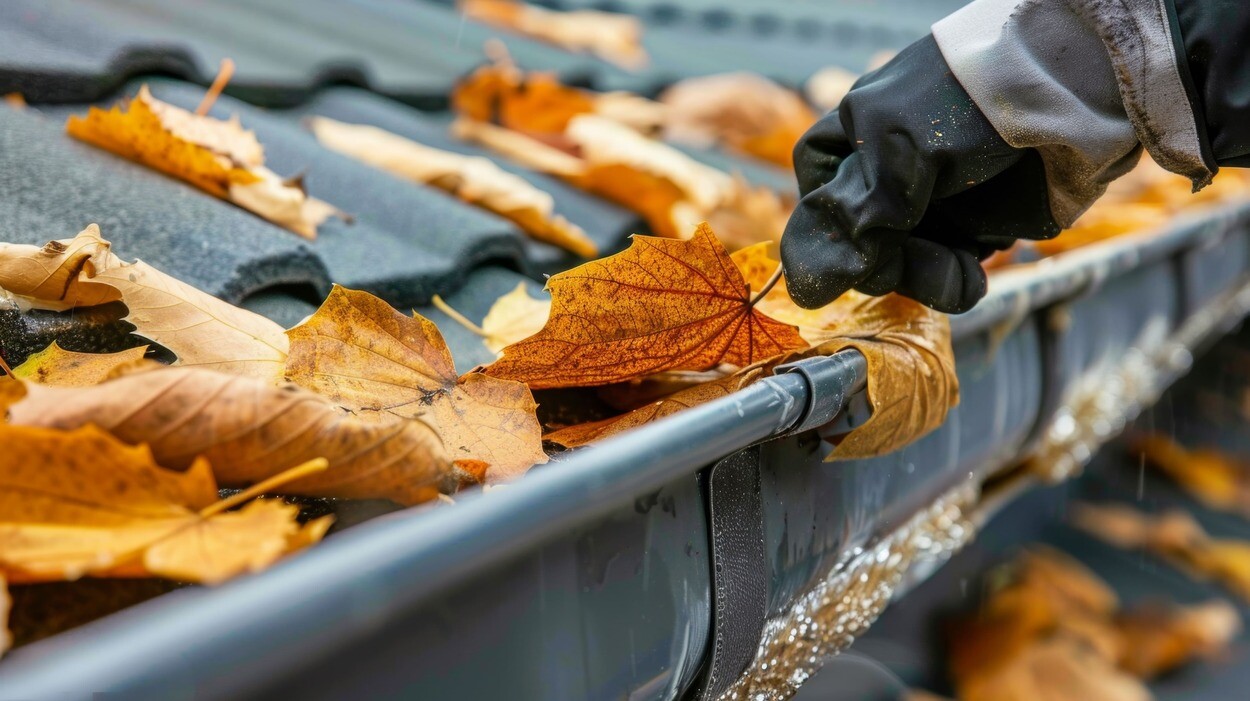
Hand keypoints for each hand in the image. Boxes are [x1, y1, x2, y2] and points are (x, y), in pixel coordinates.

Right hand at [782, 35, 1059, 312]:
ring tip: (958, 270)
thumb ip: (856, 216)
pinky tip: (970, 275)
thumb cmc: (975, 104)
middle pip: (860, 237)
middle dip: (885, 260)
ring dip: (925, 276)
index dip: (825, 222)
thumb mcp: (900, 149)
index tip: (847, 246)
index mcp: (859, 133)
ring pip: (902, 262)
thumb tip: (808, 285)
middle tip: (907, 264)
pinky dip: (956, 280)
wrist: (1074, 101)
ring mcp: (933, 200)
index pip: (818, 187)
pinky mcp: (974, 225)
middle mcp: (892, 170)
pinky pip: (946, 270)